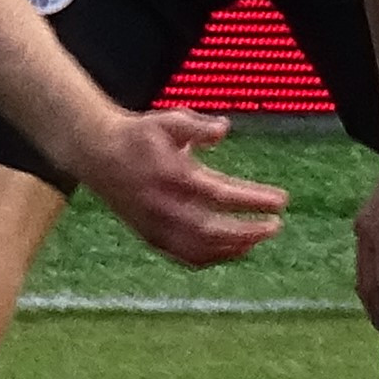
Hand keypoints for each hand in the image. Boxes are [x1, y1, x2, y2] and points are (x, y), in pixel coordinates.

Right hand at [81, 107, 287, 267]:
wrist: (96, 153)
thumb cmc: (138, 135)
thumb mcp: (167, 120)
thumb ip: (197, 127)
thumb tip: (224, 129)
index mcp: (172, 177)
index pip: (221, 195)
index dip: (253, 200)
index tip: (281, 201)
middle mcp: (163, 207)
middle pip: (213, 230)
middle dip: (248, 231)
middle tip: (277, 225)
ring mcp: (155, 226)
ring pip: (199, 249)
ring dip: (234, 248)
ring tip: (260, 238)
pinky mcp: (149, 236)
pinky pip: (184, 256)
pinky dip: (212, 258)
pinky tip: (234, 251)